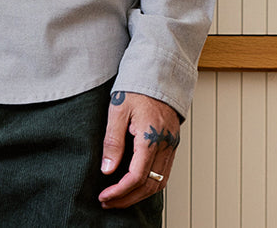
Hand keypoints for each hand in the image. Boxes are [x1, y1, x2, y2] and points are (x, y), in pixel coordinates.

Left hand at [97, 90, 180, 208]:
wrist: (158, 74)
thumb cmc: (136, 88)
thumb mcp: (117, 110)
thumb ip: (113, 141)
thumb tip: (107, 169)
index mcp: (151, 138)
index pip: (137, 176)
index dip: (120, 191)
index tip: (104, 197)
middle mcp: (165, 146)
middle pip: (150, 185)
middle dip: (128, 198)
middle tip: (108, 203)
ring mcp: (172, 146)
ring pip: (160, 182)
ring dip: (139, 195)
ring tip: (118, 198)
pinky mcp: (172, 144)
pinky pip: (164, 172)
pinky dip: (150, 184)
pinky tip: (134, 185)